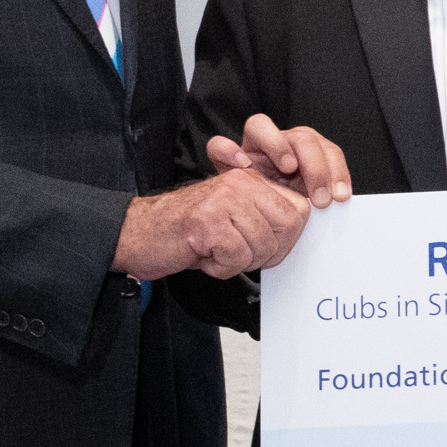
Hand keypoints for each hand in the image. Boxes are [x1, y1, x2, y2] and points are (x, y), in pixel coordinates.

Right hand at [114, 167, 312, 280]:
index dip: (288, 239)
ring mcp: (224, 199)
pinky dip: (221, 268)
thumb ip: (268, 216)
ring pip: (263, 245)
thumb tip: (305, 227)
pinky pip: (236, 257)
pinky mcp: (207, 221)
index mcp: (252, 178)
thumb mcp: (236, 216)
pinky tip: (204, 256)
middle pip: (288, 227)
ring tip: (216, 251)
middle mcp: (241, 182)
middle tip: (239, 253)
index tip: (266, 248)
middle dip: (268, 253)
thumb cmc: (190, 230)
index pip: (300, 210)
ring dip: (241, 261)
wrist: (140, 234)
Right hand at [205, 113, 352, 206]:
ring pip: (260, 125)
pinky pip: (219, 145)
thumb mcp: (303, 209)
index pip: (327, 150)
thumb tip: (342, 206)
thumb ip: (319, 201)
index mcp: (302, 155)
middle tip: (321, 198)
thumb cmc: (275, 215)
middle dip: (316, 166)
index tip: (340, 197)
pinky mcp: (224, 159)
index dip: (337, 171)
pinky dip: (229, 151)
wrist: (236, 224)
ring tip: (288, 167)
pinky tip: (242, 166)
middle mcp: (278, 146)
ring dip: (278, 145)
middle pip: (301, 137)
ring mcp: (250, 149)